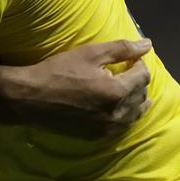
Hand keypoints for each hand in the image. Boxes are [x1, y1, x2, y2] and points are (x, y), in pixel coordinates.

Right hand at [0, 39, 152, 138]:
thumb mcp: (90, 53)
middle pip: (142, 96)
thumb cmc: (59, 71)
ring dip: (136, 100)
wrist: (31, 97)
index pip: (143, 76)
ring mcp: (108, 129)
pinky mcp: (98, 136)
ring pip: (135, 115)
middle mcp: (117, 114)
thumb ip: (121, 48)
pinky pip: (122, 127)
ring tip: (129, 90)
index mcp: (117, 92)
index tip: (130, 58)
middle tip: (128, 71)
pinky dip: (124, 115)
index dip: (139, 64)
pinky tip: (117, 108)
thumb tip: (147, 44)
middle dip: (139, 82)